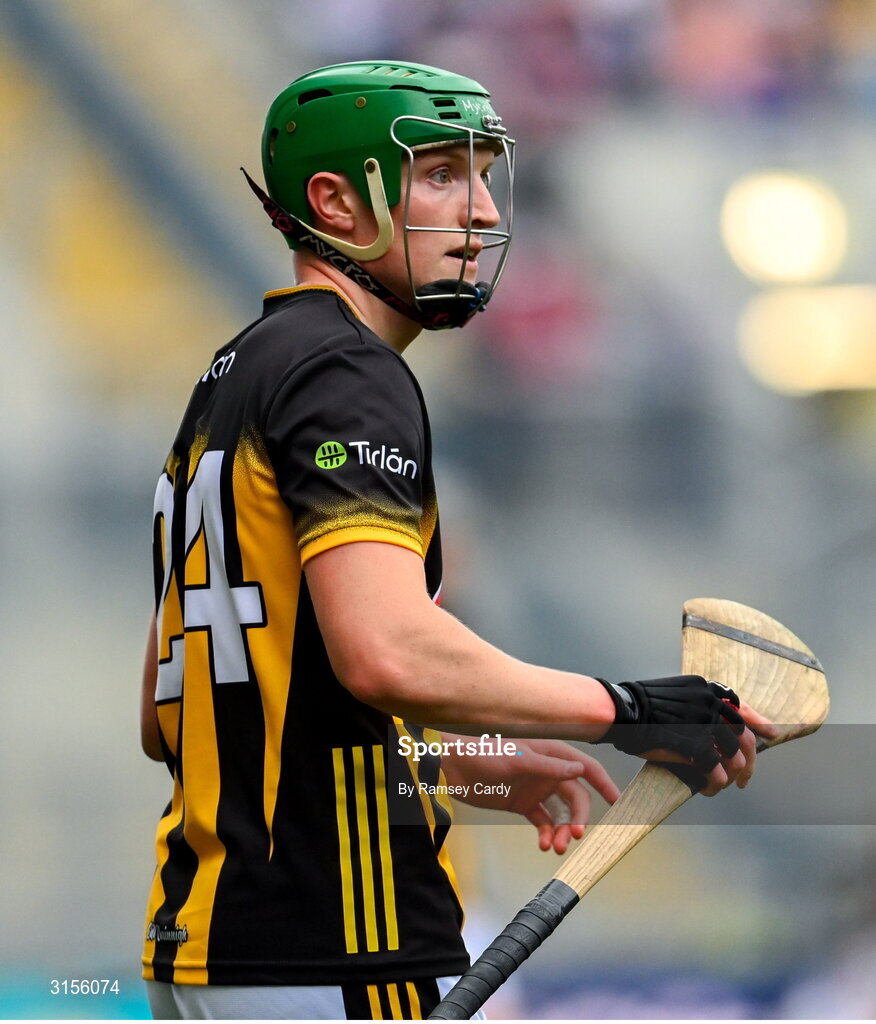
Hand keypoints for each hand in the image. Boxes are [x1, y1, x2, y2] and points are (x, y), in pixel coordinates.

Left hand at [442, 737, 620, 853]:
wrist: (453, 766)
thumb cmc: (483, 752)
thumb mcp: (518, 759)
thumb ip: (549, 766)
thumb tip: (579, 771)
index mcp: (551, 754)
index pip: (586, 767)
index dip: (604, 783)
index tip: (618, 801)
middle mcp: (548, 771)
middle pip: (576, 797)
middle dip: (578, 817)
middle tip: (575, 836)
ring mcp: (535, 788)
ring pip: (560, 813)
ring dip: (562, 831)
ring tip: (556, 847)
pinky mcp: (522, 803)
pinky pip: (543, 822)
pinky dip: (546, 834)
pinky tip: (543, 844)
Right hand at [641, 698, 778, 795]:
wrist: (620, 710)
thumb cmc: (638, 704)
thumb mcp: (672, 693)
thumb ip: (694, 703)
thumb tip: (710, 724)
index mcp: (705, 689)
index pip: (740, 706)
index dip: (760, 722)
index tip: (772, 734)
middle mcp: (709, 703)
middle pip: (743, 736)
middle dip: (749, 761)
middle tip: (745, 779)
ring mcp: (703, 723)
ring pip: (733, 756)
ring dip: (732, 775)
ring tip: (724, 786)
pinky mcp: (694, 744)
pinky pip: (715, 769)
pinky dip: (715, 782)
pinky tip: (708, 788)